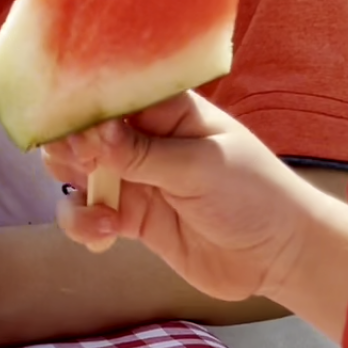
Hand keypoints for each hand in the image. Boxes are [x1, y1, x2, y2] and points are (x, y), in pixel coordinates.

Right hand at [42, 92, 327, 304]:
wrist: (279, 255)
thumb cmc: (254, 194)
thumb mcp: (200, 167)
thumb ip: (142, 154)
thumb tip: (91, 132)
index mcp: (166, 109)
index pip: (111, 93)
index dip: (83, 106)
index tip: (76, 131)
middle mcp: (143, 138)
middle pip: (82, 131)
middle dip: (68, 148)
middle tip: (81, 170)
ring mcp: (135, 179)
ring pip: (77, 175)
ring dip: (75, 192)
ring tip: (102, 214)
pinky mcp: (132, 219)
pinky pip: (89, 217)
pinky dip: (86, 226)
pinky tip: (108, 237)